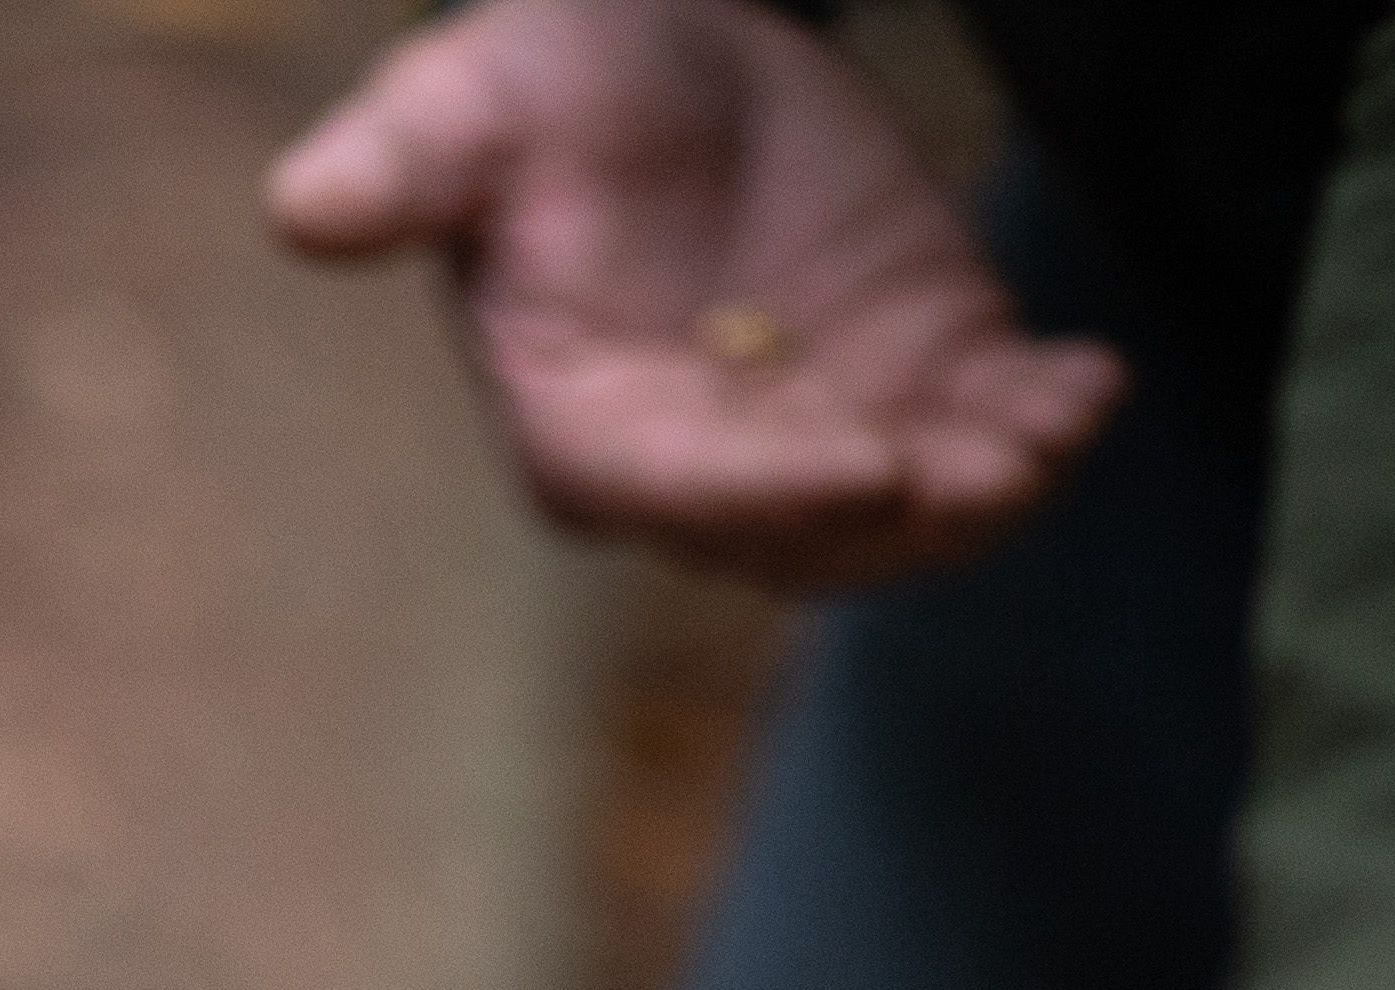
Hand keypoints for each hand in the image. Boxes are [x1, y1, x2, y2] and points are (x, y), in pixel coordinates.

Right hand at [266, 0, 1121, 589]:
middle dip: (896, 514)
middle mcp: (701, 463)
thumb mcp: (468, 97)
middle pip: (798, 536)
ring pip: (904, 518)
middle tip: (980, 466)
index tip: (859, 463)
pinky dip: (1046, 423)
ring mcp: (815, 438)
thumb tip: (302, 212)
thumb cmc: (547, 80)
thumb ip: (404, 164)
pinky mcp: (911, 387)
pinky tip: (1092, 375)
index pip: (662, 491)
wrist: (664, 42)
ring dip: (987, 490)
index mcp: (582, 419)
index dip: (759, 493)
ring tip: (1053, 424)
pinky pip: (985, 438)